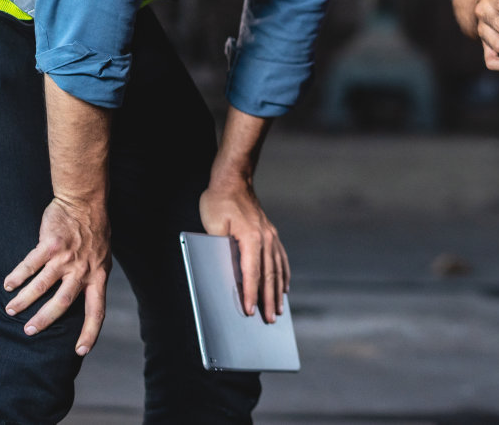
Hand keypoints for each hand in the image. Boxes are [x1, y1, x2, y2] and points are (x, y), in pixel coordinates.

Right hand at [3, 195, 111, 355]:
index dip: (90, 332)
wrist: (85, 200)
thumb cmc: (93, 229)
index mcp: (98, 275)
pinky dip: (17, 277)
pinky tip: (8, 284)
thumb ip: (91, 274)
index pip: (97, 310)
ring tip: (11, 310)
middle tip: (29, 331)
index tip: (80, 351)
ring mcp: (66, 258)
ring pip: (42, 286)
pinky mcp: (50, 245)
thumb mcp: (101, 255)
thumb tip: (81, 294)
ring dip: (24, 300)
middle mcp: (83, 270)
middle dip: (44, 320)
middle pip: (63, 303)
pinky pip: (30, 266)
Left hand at [200, 182, 288, 322]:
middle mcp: (266, 238)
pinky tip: (284, 285)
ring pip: (277, 268)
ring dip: (278, 291)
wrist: (233, 179)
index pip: (252, 273)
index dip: (251, 294)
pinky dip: (284, 274)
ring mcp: (271, 235)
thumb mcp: (214, 225)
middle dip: (269, 300)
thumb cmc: (219, 200)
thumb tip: (225, 272)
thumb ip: (221, 249)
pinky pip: (280, 258)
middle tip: (270, 320)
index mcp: (252, 238)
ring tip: (279, 310)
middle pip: (269, 274)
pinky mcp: (270, 233)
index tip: (250, 312)